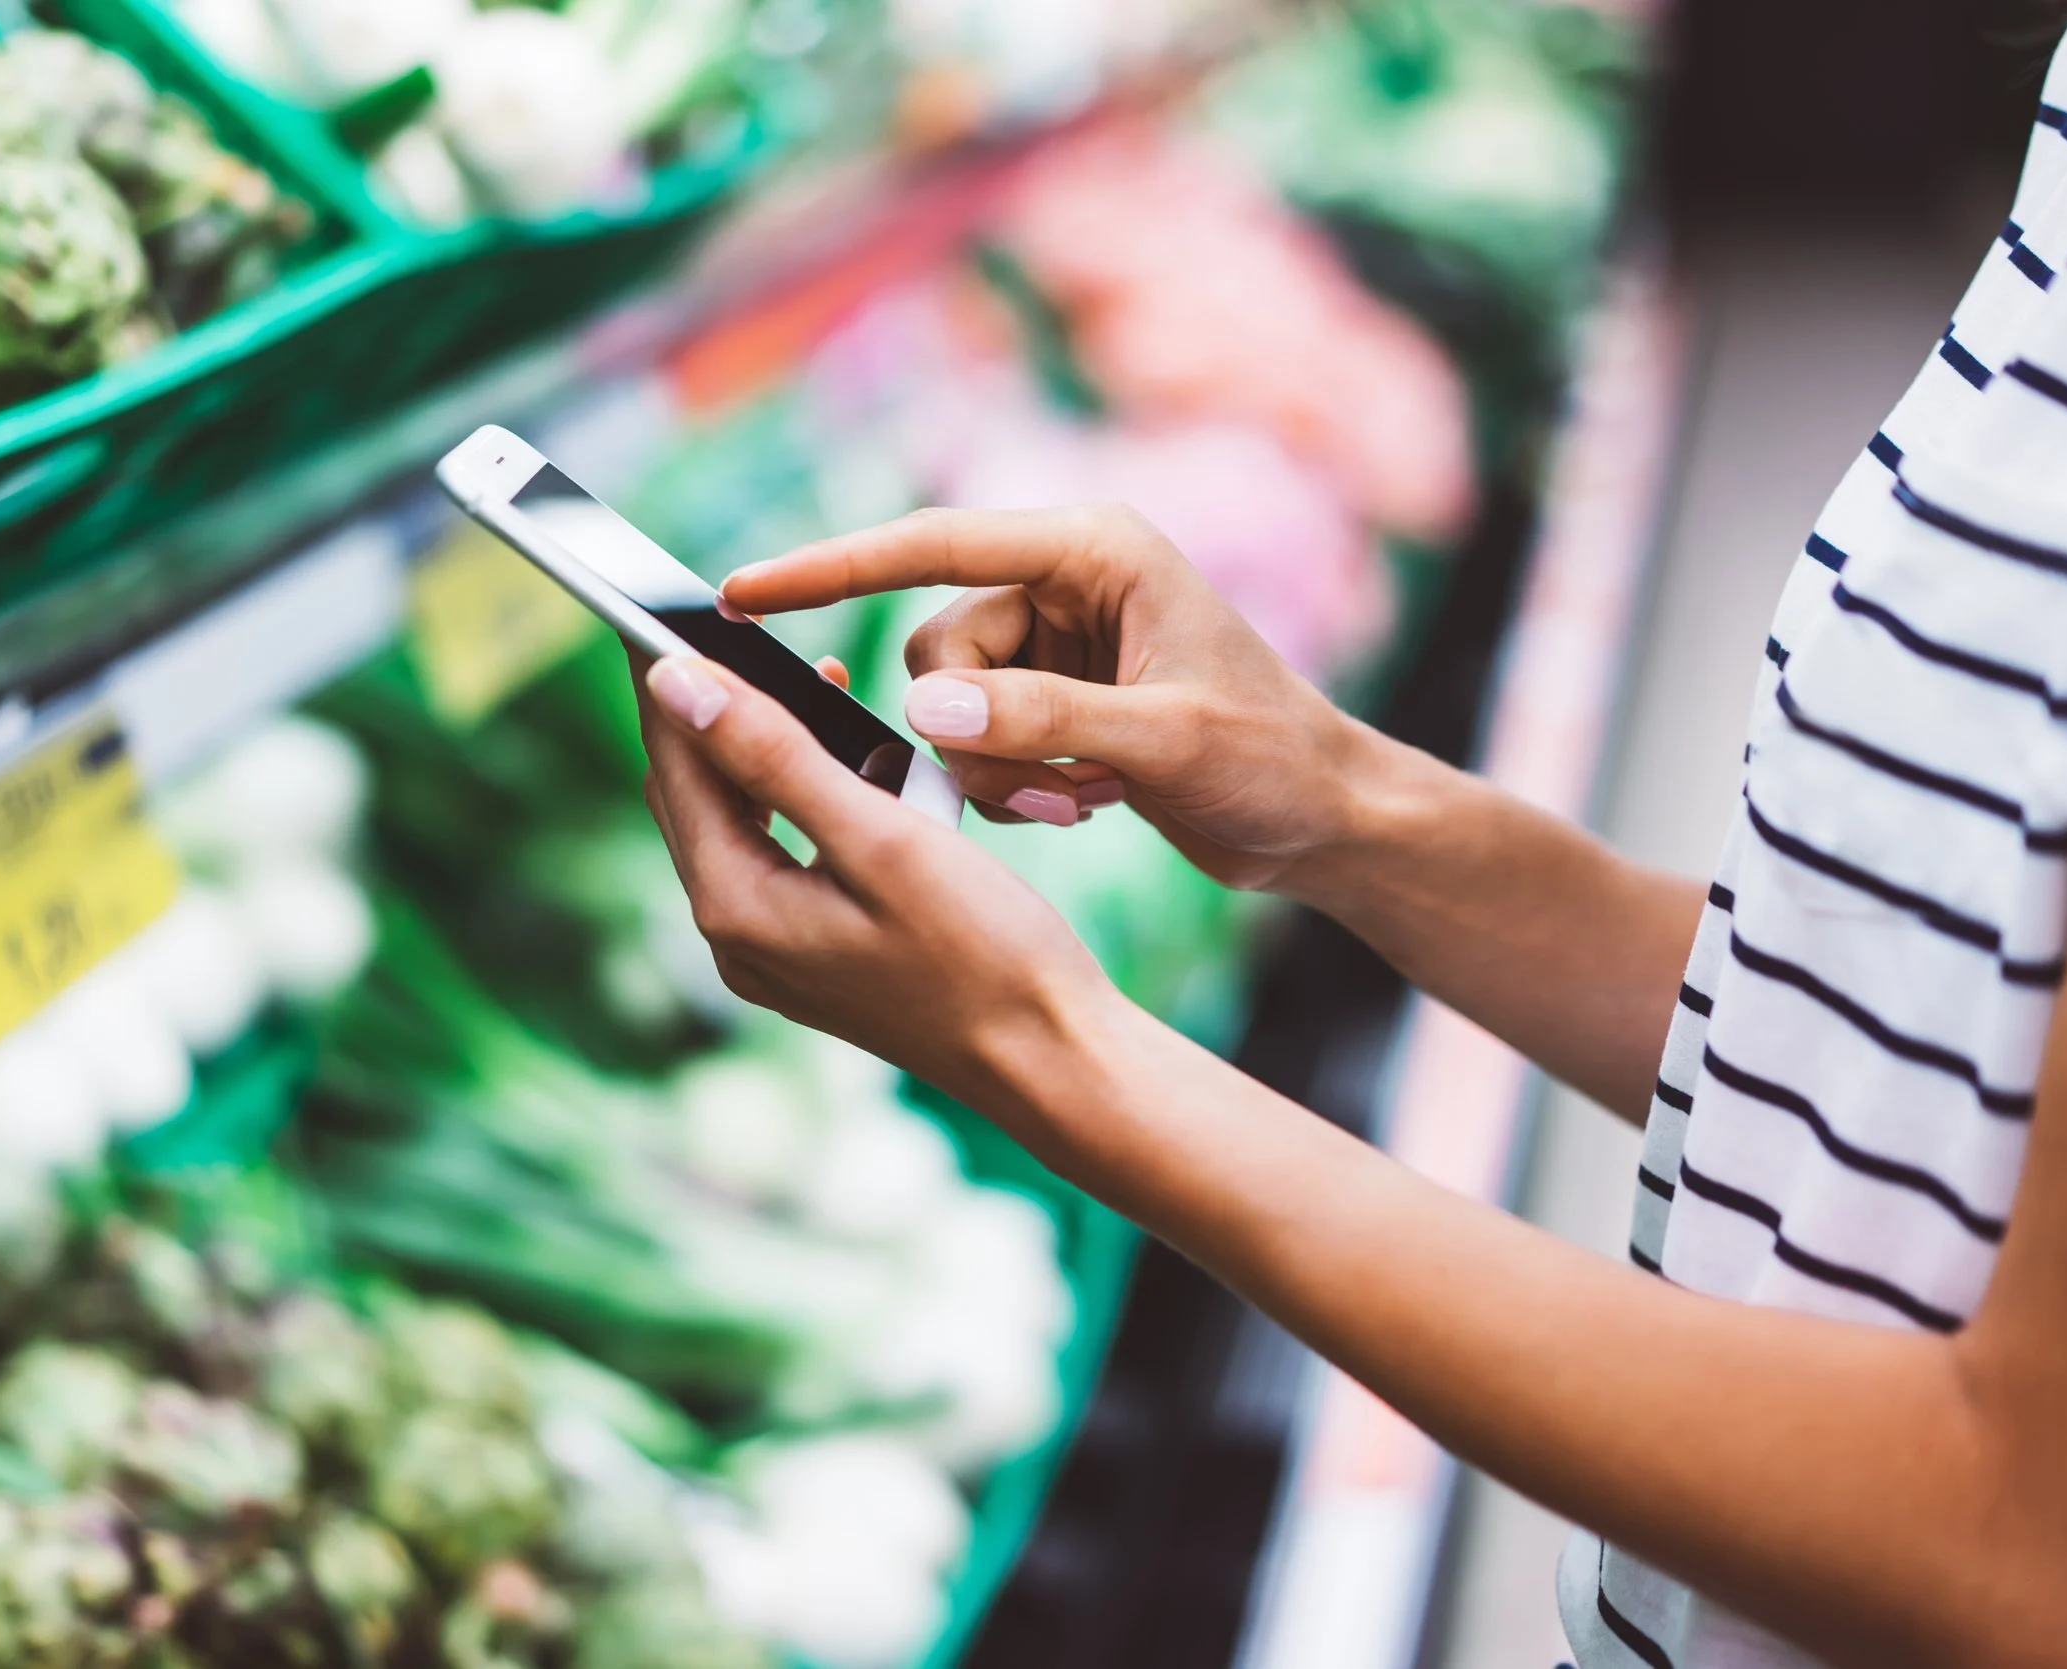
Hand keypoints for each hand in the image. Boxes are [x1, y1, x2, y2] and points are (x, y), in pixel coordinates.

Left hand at [631, 651, 1121, 1121]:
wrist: (1051, 1060)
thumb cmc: (986, 952)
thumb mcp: (882, 839)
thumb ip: (775, 758)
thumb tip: (676, 684)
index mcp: (738, 907)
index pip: (676, 761)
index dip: (667, 676)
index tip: (661, 601)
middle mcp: (737, 940)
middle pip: (693, 793)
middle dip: (709, 709)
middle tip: (731, 628)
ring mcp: (774, 957)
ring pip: (737, 823)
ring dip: (762, 752)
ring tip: (809, 684)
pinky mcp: (814, 959)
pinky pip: (781, 857)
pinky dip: (803, 801)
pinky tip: (854, 768)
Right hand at [722, 504, 1366, 892]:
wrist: (1325, 819)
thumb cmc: (1271, 759)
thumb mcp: (1162, 741)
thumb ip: (1041, 720)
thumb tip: (920, 708)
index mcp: (1093, 550)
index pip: (931, 543)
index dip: (830, 567)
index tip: (740, 592)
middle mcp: (1065, 582)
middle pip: (934, 647)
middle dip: (966, 732)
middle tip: (1048, 791)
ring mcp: (1057, 642)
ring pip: (948, 704)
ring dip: (995, 769)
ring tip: (1082, 802)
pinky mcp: (1055, 696)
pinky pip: (977, 738)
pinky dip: (1013, 784)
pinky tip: (1088, 803)